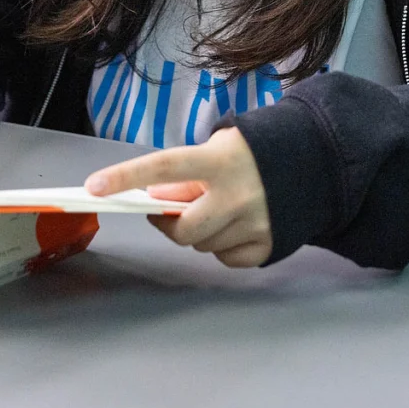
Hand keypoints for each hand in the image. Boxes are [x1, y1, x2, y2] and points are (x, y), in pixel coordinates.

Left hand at [84, 127, 271, 267]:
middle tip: (169, 210)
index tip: (94, 186)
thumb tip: (155, 201)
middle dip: (169, 223)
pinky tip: (234, 226)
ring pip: (203, 245)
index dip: (126, 176)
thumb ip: (187, 174)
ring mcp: (255, 223)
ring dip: (199, 232)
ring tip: (217, 210)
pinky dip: (222, 246)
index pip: (164, 167)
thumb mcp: (220, 147)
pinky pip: (226, 259)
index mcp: (220, 160)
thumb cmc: (254, 152)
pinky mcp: (268, 246)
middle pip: (183, 229)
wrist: (314, 162)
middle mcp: (238, 194)